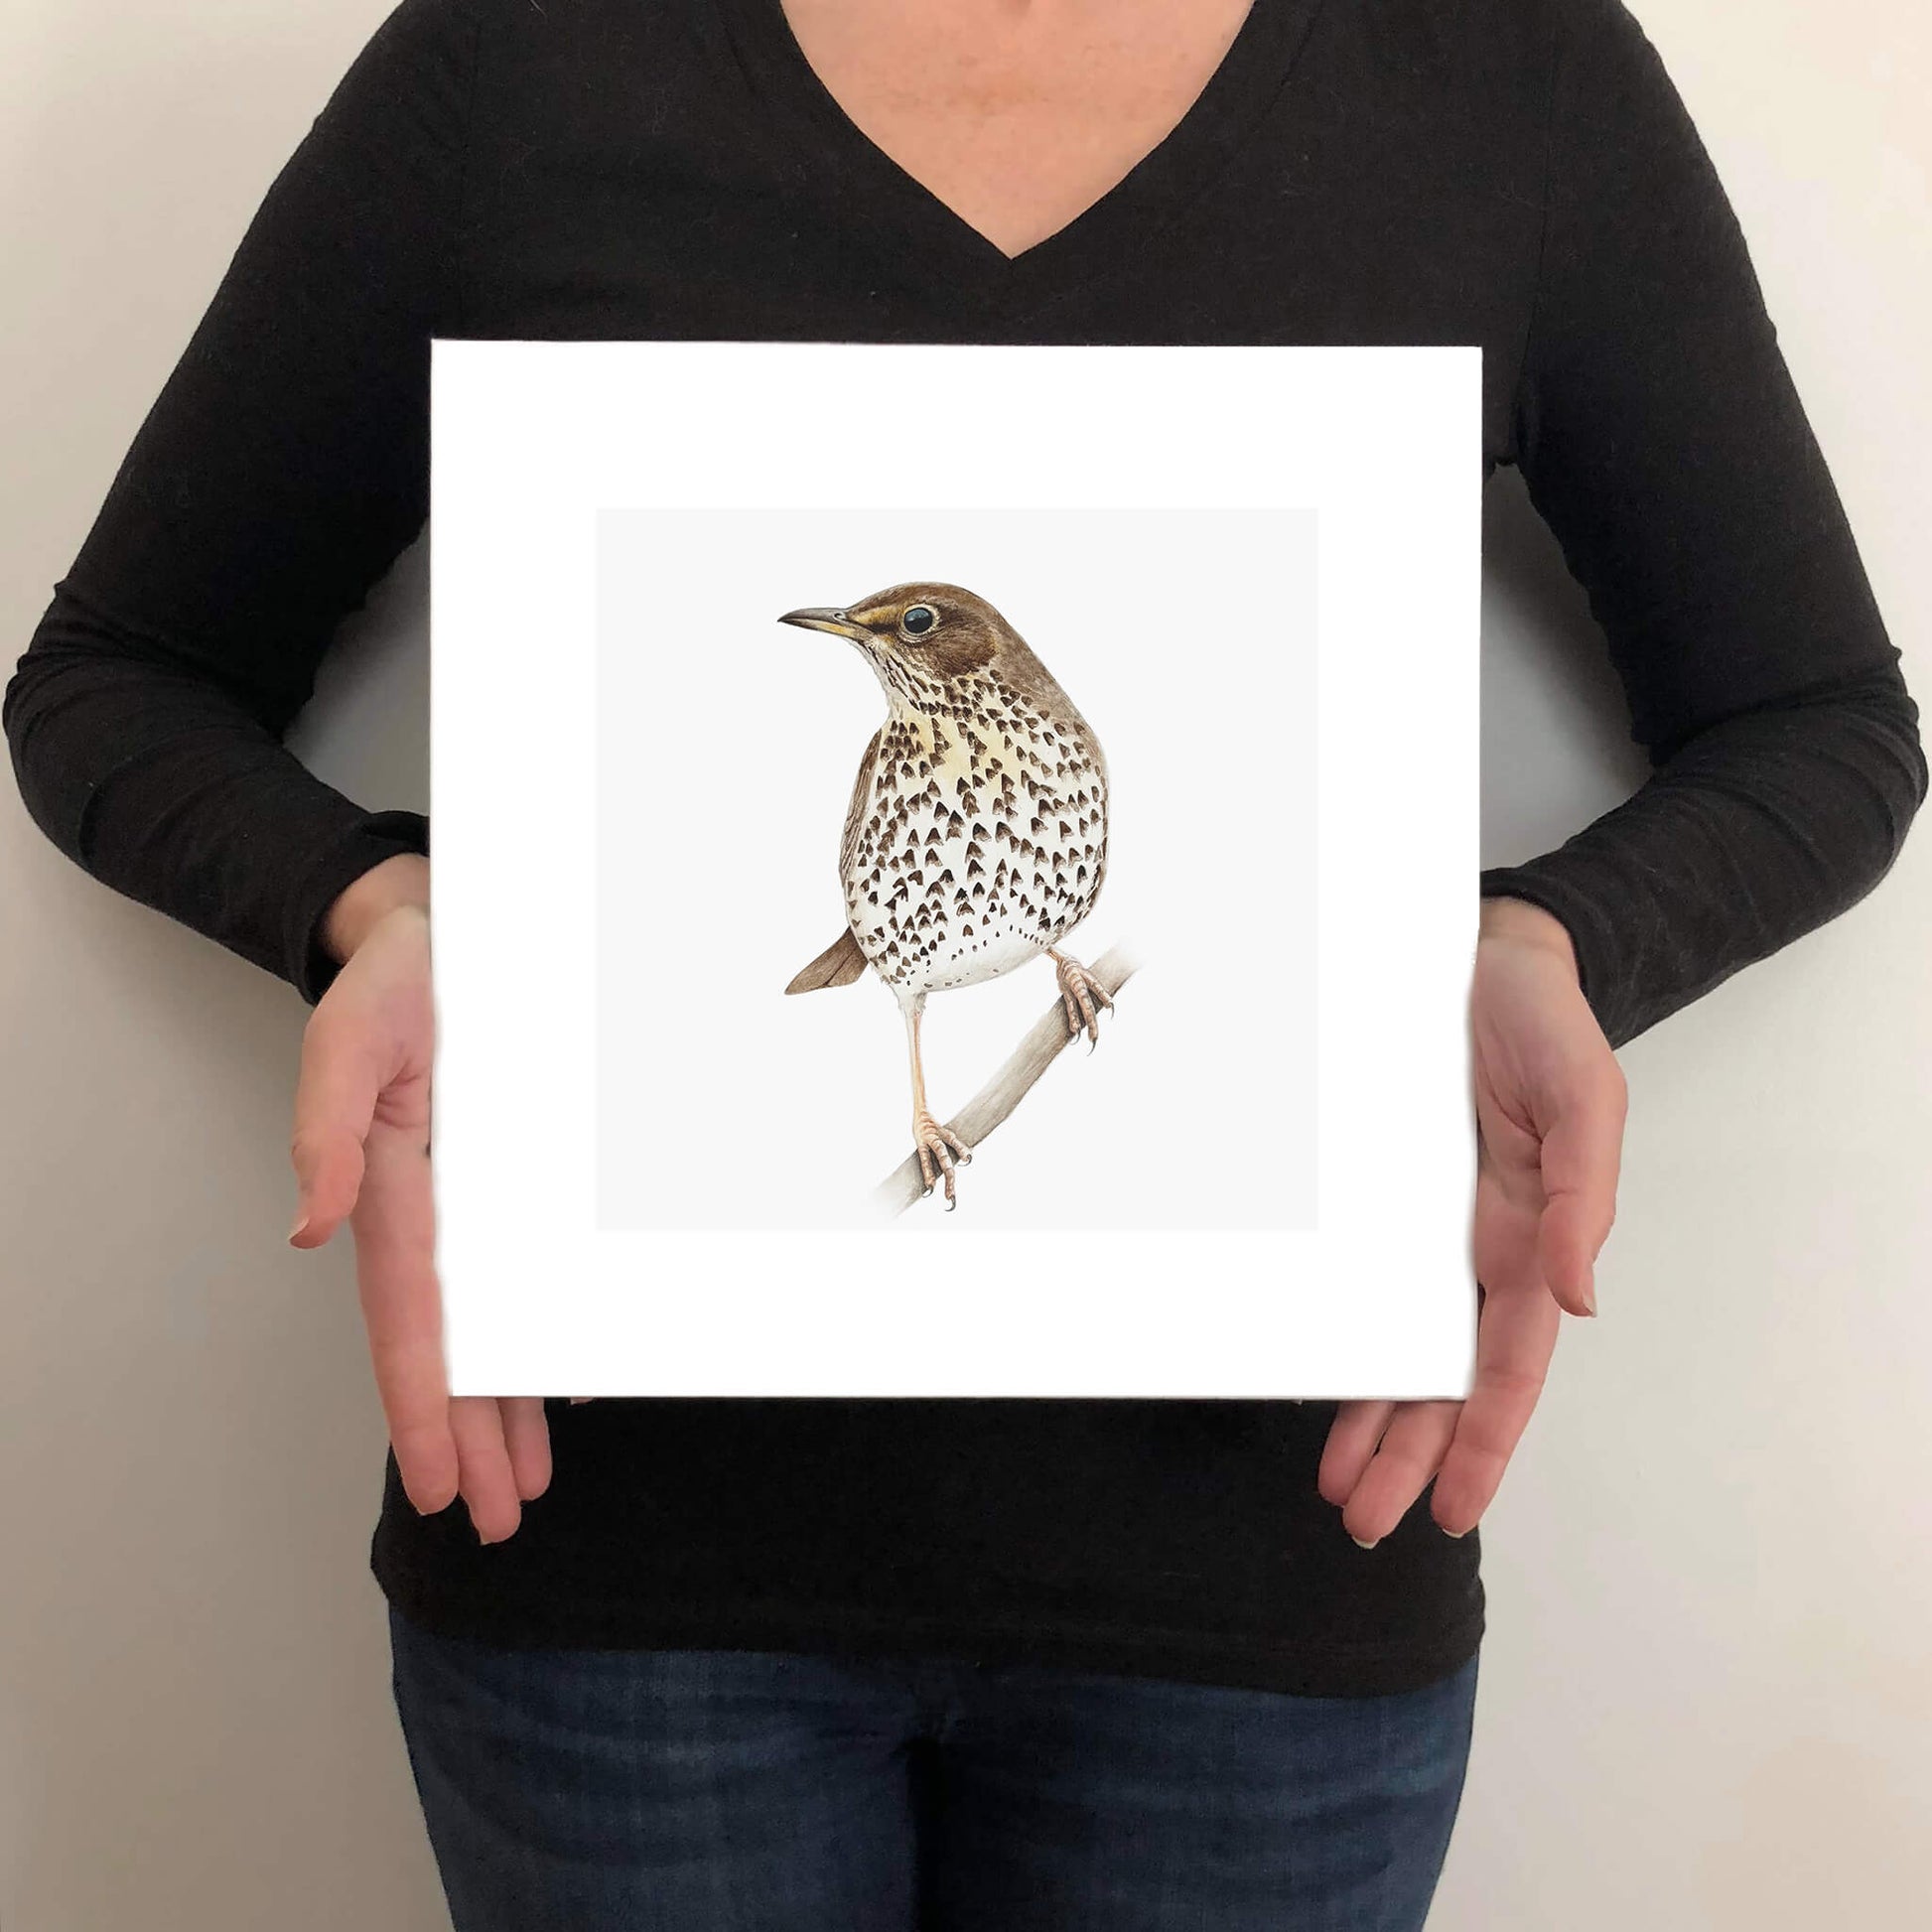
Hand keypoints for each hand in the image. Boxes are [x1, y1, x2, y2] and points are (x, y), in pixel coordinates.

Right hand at [287, 900, 551, 1541]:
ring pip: (495, 1323)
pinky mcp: (517, 1179)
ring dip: (509, 1405)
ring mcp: (478, 1201)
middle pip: (458, 1346)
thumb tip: (307, 1228)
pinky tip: (568, 1378)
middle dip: (475, 1437)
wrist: (440, 933)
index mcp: (394, 1191)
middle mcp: (438, 1211)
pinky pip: (531, 1272)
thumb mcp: (354, 1037)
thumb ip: (327, 1128)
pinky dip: (546, 1328)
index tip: (443, 1485)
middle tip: (503, 1519)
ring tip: (531, 1482)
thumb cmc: (397, 981)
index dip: (424, 1406)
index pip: (411, 1321)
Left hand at [1318, 897, 1626, 1545]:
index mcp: (1531, 1240)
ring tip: (1333, 1483)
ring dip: (1368, 1419)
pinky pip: (1354, 1278)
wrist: (1484, 958)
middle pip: (1441, 1377)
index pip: (1506, 1367)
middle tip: (1364, 1522)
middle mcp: (1474, 1250)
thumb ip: (1586, 1198)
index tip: (1452, 1511)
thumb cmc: (1546, 1027)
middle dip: (1408, 1455)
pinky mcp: (1376, 1197)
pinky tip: (1312, 1373)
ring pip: (1395, 1345)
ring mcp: (1421, 1229)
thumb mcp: (1586, 1102)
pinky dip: (1338, 1334)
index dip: (1481, 1442)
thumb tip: (1579, 1299)